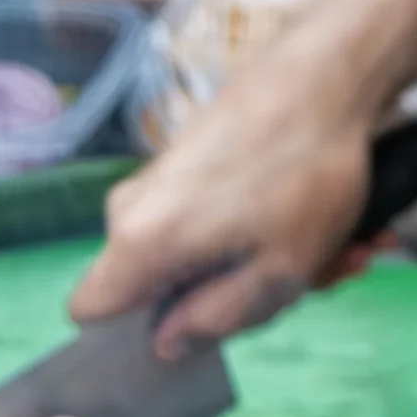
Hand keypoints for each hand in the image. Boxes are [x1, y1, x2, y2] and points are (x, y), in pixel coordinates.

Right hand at [69, 7, 396, 354]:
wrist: (328, 71)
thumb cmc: (307, 176)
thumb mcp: (277, 275)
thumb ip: (214, 321)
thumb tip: (166, 345)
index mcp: (141, 244)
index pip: (89, 311)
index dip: (130, 335)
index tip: (183, 329)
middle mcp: (131, 210)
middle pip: (151, 286)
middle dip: (216, 299)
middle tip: (287, 290)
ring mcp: (155, 180)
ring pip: (188, 253)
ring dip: (251, 264)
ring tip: (318, 257)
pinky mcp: (181, 161)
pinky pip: (206, 219)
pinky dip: (254, 229)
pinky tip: (309, 225)